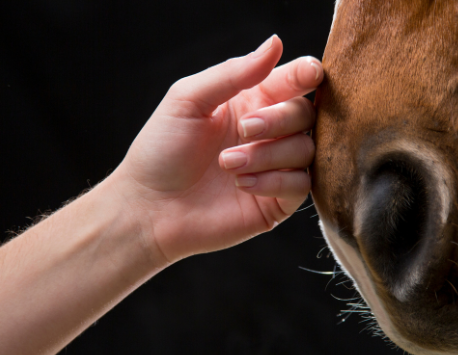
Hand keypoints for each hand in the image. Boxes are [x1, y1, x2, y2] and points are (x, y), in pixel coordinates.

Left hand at [107, 35, 322, 262]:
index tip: (308, 74)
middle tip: (244, 130)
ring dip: (267, 154)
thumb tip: (275, 43)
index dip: (306, 73)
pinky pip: (300, 185)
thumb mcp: (188, 99)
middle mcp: (267, 133)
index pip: (293, 81)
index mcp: (250, 102)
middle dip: (278, 118)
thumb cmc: (162, 150)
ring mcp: (274, 167)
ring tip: (228, 164)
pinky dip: (274, 181)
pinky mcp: (277, 202)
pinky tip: (242, 184)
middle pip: (305, 113)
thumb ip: (233, 72)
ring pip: (305, 149)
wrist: (148, 207)